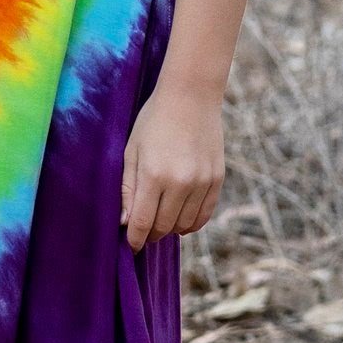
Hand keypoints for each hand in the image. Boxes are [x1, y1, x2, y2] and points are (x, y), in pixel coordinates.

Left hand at [121, 80, 223, 250]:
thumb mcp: (131, 151)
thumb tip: (125, 223)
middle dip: (151, 234)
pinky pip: (204, 215)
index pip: (143, 223)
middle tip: (143, 230)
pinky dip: (191, 223)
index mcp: (154, 174)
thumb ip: (127, 189)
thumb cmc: (153, 122)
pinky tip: (180, 219)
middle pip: (164, 227)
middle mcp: (181, 182)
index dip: (135, 239)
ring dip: (170, 229)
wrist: (191, 96)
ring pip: (185, 225)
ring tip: (161, 220)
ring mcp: (202, 181)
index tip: (130, 246)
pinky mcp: (217, 179)